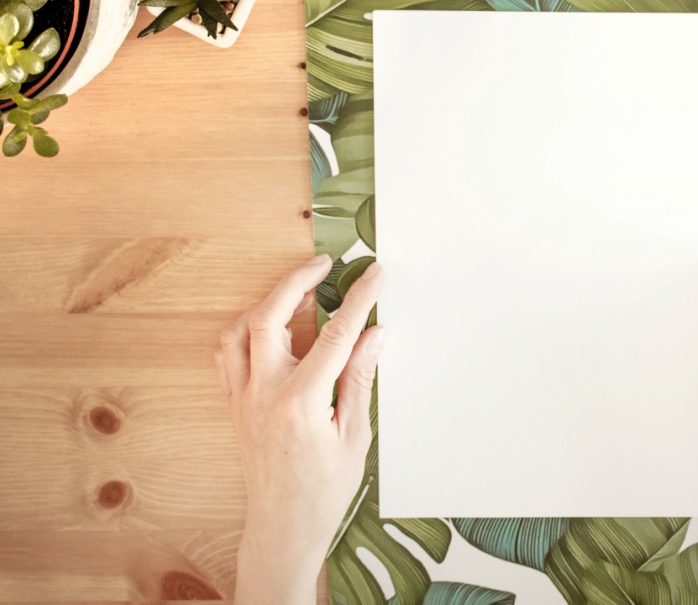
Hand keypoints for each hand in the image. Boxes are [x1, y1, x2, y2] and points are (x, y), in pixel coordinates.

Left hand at [215, 255, 385, 604]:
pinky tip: (271, 326)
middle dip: (296, 282)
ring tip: (299, 292)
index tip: (373, 275)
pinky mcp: (234, 405)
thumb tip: (373, 335)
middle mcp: (263, 394)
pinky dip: (248, 330)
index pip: (335, 335)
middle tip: (324, 264)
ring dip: (267, 303)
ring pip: (240, 331)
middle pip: (270, 317)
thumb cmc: (323, 491)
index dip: (358, 300)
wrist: (283, 527)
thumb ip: (359, 379)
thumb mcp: (355, 435)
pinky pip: (229, 355)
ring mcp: (242, 398)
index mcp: (301, 402)